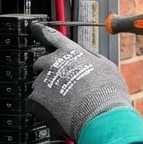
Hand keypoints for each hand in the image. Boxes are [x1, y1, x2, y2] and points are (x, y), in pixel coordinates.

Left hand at [29, 24, 131, 140]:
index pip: (53, 37)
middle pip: (42, 62)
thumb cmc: (107, 92)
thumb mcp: (107, 67)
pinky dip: (44, 107)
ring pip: (40, 83)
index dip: (43, 31)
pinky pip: (35, 101)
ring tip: (66, 102)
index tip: (35, 28)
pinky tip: (59, 111)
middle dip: (49, 71)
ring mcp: (43, 80)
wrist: (101, 115)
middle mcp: (53, 62)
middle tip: (62, 83)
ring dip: (48, 91)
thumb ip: (91, 59)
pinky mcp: (36, 98)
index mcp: (70, 52)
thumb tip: (87, 59)